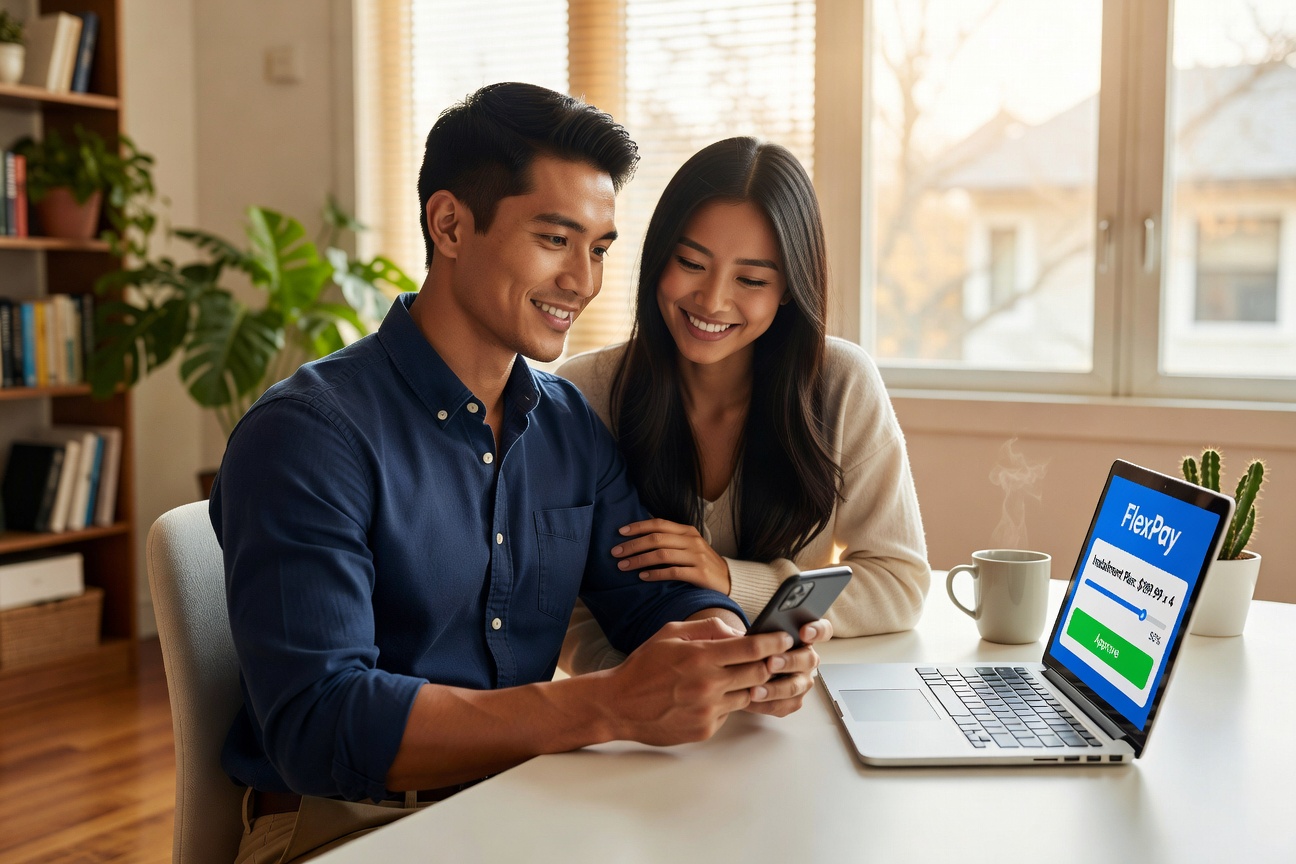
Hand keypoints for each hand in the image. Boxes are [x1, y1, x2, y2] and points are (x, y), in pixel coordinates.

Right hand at [602, 617, 795, 745]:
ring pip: (747, 695)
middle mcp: (708, 684)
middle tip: (776, 657)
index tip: (786, 638)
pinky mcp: (705, 730)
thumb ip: (707, 629)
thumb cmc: (643, 666)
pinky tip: (707, 697)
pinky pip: (728, 713)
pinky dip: (726, 703)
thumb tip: (739, 632)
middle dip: (771, 664)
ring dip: (748, 685)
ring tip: (736, 677)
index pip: (752, 649)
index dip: (775, 642)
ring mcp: (707, 710)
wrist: (618, 705)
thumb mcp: (670, 633)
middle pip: (758, 673)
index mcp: (700, 656)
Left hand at [613, 518, 730, 593]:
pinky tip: (643, 577)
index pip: (659, 523)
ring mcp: (697, 557)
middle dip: (633, 545)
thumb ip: (670, 540)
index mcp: (687, 531)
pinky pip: (673, 572)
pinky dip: (655, 574)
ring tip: (623, 566)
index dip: (638, 526)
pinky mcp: (700, 574)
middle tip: (615, 553)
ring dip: (639, 560)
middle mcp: (692, 541)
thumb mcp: (689, 546)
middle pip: (657, 538)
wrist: (729, 580)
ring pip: (662, 554)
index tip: (620, 532)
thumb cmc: (702, 563)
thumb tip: (640, 538)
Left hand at [745, 618, 833, 717]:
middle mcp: (806, 659)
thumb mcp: (741, 636)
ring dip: (775, 688)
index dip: (817, 630)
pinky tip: (750, 699)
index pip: (822, 630)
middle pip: (808, 660)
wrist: (737, 672)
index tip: (803, 632)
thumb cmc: (744, 650)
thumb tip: (736, 636)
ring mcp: (801, 681)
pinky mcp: (792, 701)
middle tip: (770, 662)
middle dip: (789, 661)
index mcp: (801, 638)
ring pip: (795, 686)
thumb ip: (743, 633)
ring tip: (754, 689)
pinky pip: (784, 705)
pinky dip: (767, 703)